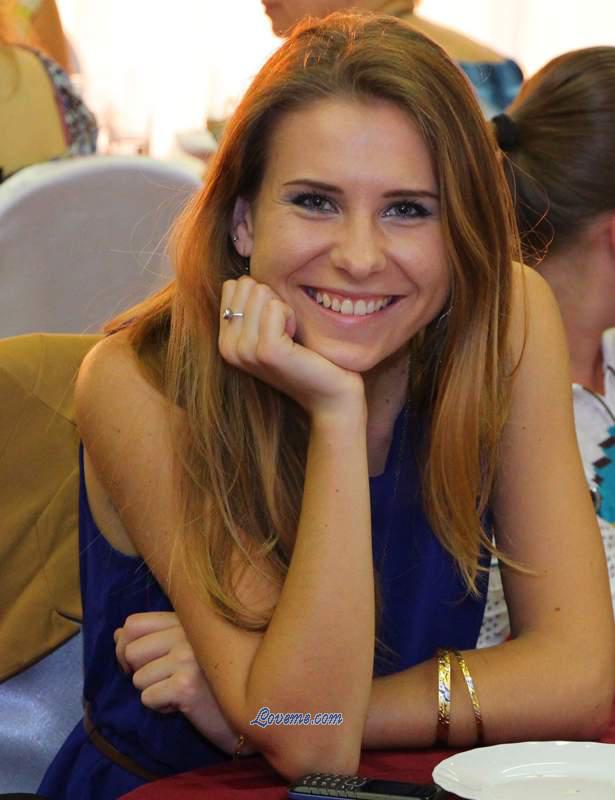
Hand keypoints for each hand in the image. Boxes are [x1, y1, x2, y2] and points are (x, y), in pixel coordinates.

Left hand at [115, 612, 253, 754]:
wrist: (255, 709)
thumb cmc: (217, 679)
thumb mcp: (188, 650)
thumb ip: (155, 637)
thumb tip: (117, 635)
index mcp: (187, 621)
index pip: (134, 623)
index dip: (125, 646)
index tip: (139, 664)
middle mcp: (188, 633)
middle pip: (131, 651)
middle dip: (138, 673)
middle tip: (161, 682)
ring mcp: (187, 658)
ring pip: (138, 679)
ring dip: (153, 692)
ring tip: (180, 691)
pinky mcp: (186, 686)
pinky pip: (148, 698)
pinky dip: (161, 708)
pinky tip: (184, 704)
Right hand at [219, 277, 364, 419]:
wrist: (329, 393)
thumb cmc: (306, 356)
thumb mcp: (273, 328)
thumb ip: (254, 305)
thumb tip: (248, 272)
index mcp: (225, 340)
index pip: (234, 285)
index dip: (263, 296)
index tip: (276, 325)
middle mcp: (228, 347)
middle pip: (246, 285)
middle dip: (272, 299)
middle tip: (287, 331)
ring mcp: (245, 351)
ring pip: (260, 292)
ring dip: (284, 308)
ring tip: (292, 337)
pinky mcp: (267, 351)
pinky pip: (276, 307)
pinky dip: (292, 315)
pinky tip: (297, 338)